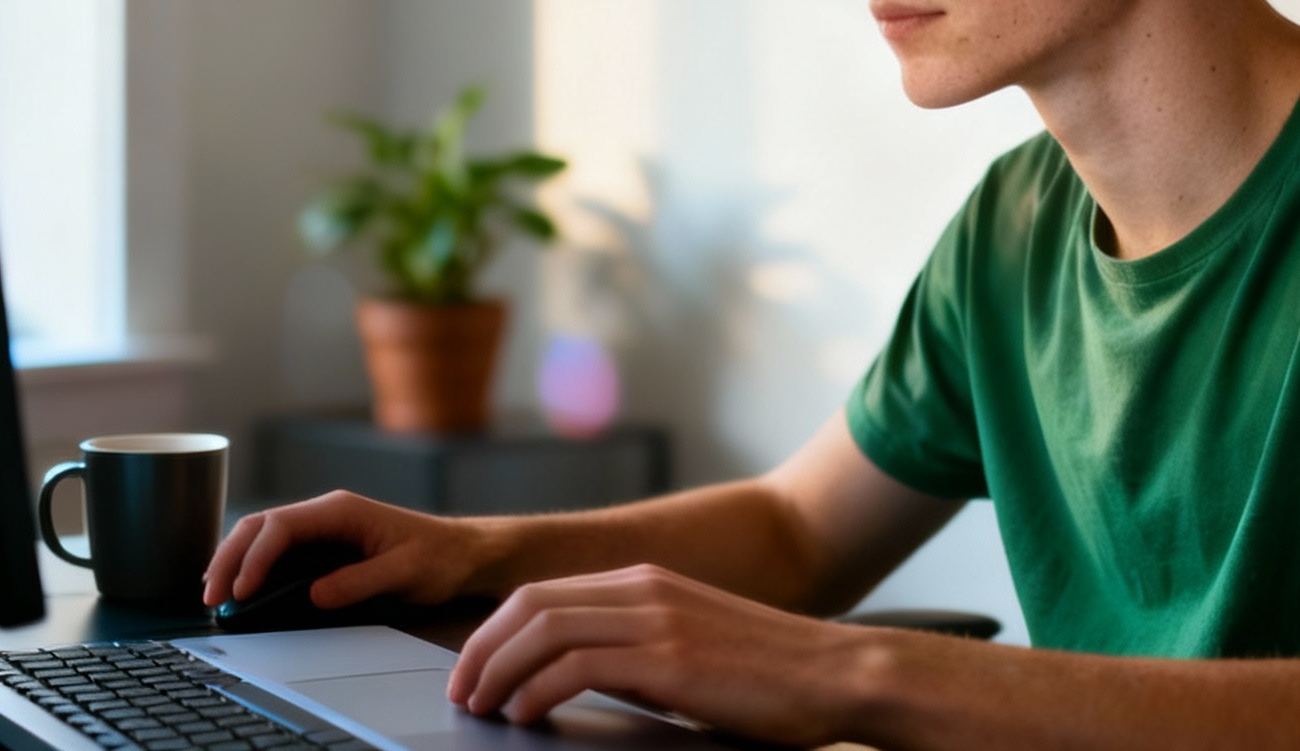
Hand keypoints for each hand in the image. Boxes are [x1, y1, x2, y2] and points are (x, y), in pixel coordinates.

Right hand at [202, 489, 490, 608]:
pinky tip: (238, 589)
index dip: (254, 558)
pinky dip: (251, 567)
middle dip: (230, 558)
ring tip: (214, 595)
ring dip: (234, 562)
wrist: (462, 553)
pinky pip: (276, 551)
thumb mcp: (405, 572)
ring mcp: (321, 529)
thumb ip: (361, 582)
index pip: (281, 527)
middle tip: (211, 597)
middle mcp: (325, 513)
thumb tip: (314, 596)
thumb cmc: (440, 557)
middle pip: (259, 526)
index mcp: (341, 510)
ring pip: (261, 536)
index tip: (242, 592)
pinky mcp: (322, 547)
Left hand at [449, 563, 877, 746]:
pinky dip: (537, 690)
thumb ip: (640, 651)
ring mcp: (656, 619)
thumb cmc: (772, 675)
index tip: (475, 670)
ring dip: (498, 671)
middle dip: (482, 648)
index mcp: (647, 582)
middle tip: (461, 691)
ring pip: (543, 630)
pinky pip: (576, 666)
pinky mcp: (669, 657)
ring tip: (481, 707)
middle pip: (531, 604)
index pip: (545, 594)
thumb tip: (581, 680)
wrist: (838, 673)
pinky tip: (526, 716)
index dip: (496, 631)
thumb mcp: (692, 648)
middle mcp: (644, 588)